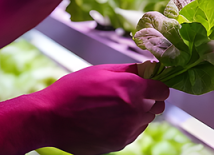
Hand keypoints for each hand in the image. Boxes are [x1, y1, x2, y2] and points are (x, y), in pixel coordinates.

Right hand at [33, 64, 169, 154]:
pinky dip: (127, 125)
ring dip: (138, 113)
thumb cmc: (72, 90)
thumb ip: (130, 70)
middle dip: (149, 99)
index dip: (157, 85)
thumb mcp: (101, 71)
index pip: (163, 90)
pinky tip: (108, 118)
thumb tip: (150, 68)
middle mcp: (133, 111)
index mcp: (131, 89)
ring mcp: (127, 130)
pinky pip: (133, 132)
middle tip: (130, 94)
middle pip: (158, 106)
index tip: (150, 83)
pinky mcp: (119, 144)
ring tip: (114, 106)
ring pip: (146, 120)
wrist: (50, 118)